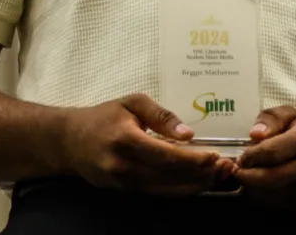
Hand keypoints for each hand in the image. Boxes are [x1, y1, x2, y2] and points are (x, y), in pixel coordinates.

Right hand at [59, 93, 233, 196]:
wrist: (69, 141)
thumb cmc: (103, 116)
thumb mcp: (132, 103)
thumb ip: (161, 116)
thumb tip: (189, 134)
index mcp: (125, 139)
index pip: (166, 155)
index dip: (193, 159)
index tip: (216, 156)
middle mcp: (123, 166)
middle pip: (169, 177)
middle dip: (201, 175)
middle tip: (226, 168)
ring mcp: (122, 183)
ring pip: (166, 190)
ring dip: (195, 186)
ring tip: (217, 177)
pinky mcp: (124, 192)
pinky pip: (157, 192)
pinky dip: (179, 189)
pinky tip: (196, 182)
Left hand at [234, 106, 295, 209]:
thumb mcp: (293, 117)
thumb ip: (271, 118)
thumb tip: (254, 134)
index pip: (271, 152)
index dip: (250, 156)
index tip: (241, 156)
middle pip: (267, 177)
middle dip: (245, 175)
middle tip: (237, 170)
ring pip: (269, 194)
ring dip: (251, 188)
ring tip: (247, 177)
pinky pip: (276, 204)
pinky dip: (262, 197)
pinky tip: (261, 187)